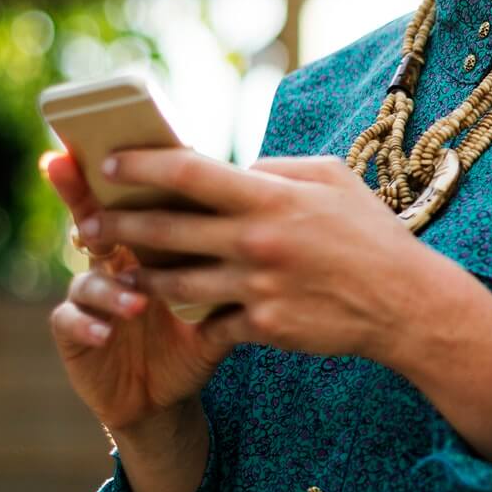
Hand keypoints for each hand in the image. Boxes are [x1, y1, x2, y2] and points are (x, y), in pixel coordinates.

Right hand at [40, 149, 235, 432]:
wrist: (167, 394)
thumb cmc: (196, 336)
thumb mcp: (220, 298)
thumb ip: (235, 259)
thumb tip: (275, 216)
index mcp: (146, 244)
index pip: (132, 199)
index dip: (119, 172)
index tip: (111, 144)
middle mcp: (110, 261)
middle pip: (91, 219)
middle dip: (80, 198)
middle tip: (82, 189)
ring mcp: (88, 296)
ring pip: (88, 277)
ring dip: (109, 287)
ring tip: (137, 302)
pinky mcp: (74, 333)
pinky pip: (70, 321)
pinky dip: (87, 323)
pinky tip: (104, 332)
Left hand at [89, 148, 440, 364]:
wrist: (405, 303)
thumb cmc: (369, 232)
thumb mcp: (331, 178)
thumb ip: (277, 169)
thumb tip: (235, 168)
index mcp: (270, 197)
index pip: (188, 172)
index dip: (141, 166)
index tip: (109, 164)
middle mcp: (256, 241)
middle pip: (164, 230)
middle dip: (116, 225)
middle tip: (87, 224)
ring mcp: (257, 287)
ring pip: (174, 283)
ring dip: (140, 276)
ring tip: (119, 271)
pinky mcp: (263, 327)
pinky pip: (211, 321)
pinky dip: (193, 315)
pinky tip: (175, 311)